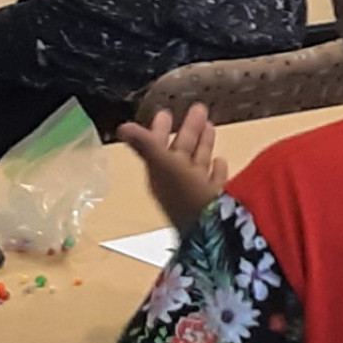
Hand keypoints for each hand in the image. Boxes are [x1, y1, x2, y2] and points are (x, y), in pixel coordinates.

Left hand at [118, 105, 227, 229]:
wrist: (214, 234)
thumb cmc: (187, 197)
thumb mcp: (164, 166)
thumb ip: (145, 145)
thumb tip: (122, 127)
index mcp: (163, 174)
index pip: (158, 146)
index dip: (160, 129)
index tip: (165, 112)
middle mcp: (178, 183)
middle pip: (182, 151)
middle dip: (189, 130)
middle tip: (198, 109)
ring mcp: (197, 194)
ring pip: (198, 163)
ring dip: (203, 145)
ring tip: (211, 126)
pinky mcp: (217, 203)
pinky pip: (215, 181)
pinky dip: (217, 169)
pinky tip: (221, 160)